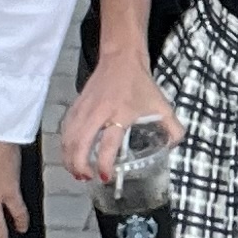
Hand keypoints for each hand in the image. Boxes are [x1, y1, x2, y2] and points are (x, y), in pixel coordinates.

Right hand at [62, 45, 178, 186]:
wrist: (121, 59)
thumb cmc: (141, 84)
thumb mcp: (162, 106)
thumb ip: (172, 129)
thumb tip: (173, 147)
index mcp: (121, 114)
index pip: (107, 144)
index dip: (104, 164)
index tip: (105, 176)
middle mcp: (99, 112)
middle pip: (80, 143)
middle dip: (79, 165)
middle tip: (85, 178)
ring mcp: (84, 108)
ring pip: (69, 137)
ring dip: (69, 157)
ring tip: (75, 171)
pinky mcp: (76, 105)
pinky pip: (65, 128)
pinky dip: (65, 144)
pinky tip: (69, 154)